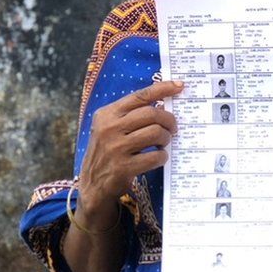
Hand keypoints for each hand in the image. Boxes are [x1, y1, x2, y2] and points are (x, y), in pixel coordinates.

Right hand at [76, 80, 183, 226]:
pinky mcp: (123, 167)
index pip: (140, 95)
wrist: (93, 185)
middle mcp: (109, 128)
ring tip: (163, 143)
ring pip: (155, 133)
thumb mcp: (110, 128)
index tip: (180, 86)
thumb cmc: (107, 151)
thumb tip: (163, 104)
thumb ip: (130, 115)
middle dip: (169, 120)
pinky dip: (162, 157)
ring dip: (166, 138)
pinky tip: (158, 157)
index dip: (163, 89)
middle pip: (151, 114)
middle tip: (173, 128)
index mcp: (107, 114)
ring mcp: (115, 148)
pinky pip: (155, 157)